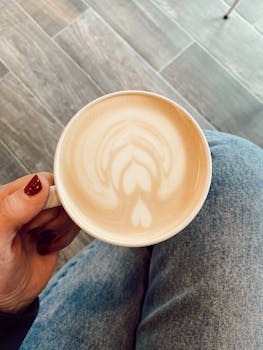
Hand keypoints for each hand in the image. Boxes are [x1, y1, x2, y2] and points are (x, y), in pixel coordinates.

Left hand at [0, 173, 78, 312]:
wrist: (8, 299)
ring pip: (69, 209)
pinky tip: (47, 246)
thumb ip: (14, 210)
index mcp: (8, 197)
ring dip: (60, 229)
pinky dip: (65, 237)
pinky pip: (73, 223)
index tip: (39, 220)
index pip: (42, 181)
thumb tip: (39, 183)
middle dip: (53, 218)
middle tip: (35, 234)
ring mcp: (40, 216)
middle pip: (60, 196)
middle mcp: (26, 203)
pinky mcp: (53, 229)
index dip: (48, 200)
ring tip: (41, 242)